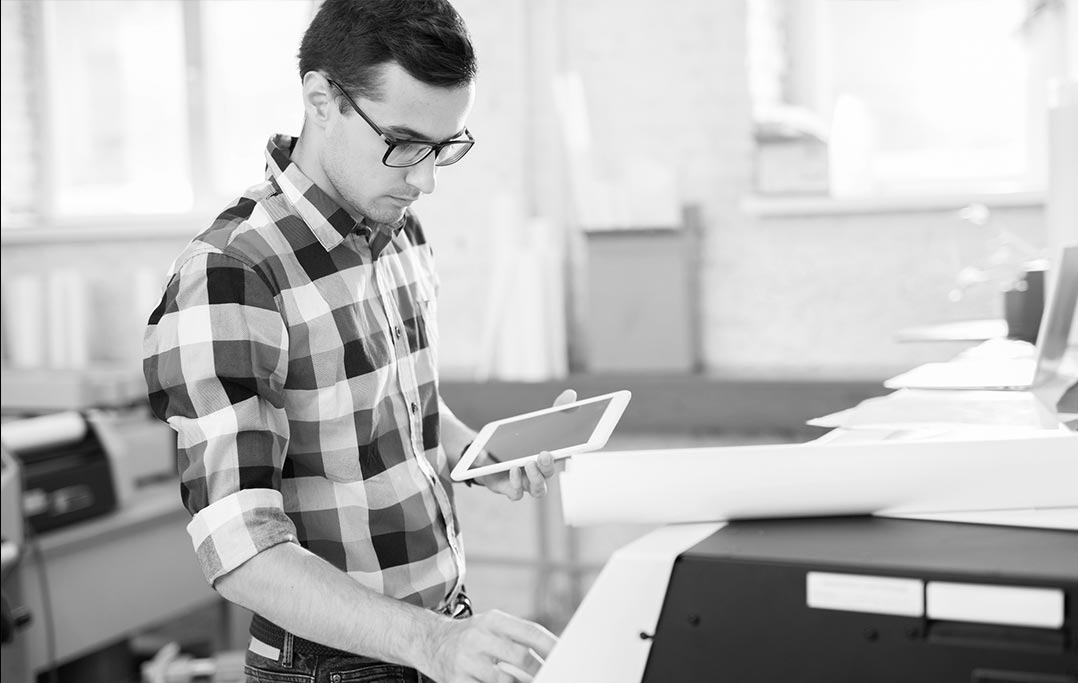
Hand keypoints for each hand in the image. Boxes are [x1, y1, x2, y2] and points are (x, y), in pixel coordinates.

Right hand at [424, 609, 556, 682]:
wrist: (431, 642)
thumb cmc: (473, 636)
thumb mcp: (492, 626)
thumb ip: (518, 637)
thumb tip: (553, 653)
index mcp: (492, 620)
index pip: (530, 631)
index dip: (551, 646)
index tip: (566, 658)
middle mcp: (478, 638)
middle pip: (520, 657)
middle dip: (540, 671)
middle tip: (553, 675)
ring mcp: (466, 661)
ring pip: (504, 681)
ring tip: (531, 682)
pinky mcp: (456, 681)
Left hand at [476, 390, 575, 500]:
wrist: (486, 453)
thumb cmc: (518, 440)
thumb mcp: (534, 422)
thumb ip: (554, 410)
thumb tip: (572, 393)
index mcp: (548, 457)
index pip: (564, 456)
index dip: (573, 452)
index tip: (574, 444)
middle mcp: (539, 473)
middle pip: (549, 474)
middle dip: (549, 465)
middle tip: (544, 453)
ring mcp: (525, 483)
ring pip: (538, 489)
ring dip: (535, 477)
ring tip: (529, 462)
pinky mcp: (509, 488)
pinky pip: (516, 493)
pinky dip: (515, 481)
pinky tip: (512, 467)